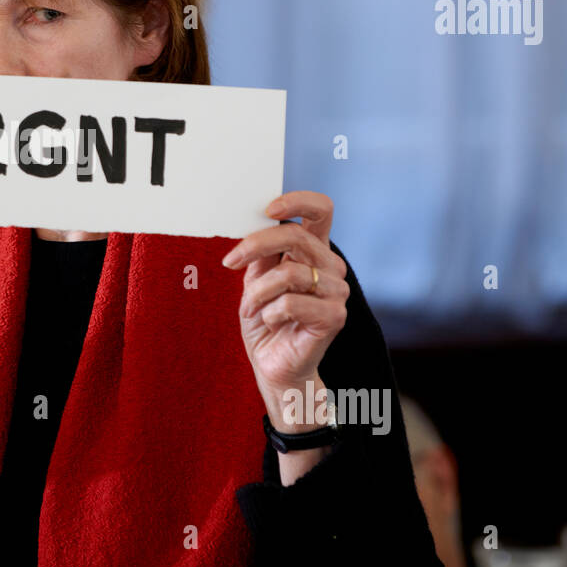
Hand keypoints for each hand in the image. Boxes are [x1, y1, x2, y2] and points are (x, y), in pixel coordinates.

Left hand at [221, 191, 348, 421]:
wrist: (274, 364)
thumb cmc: (265, 320)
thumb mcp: (255, 279)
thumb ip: (260, 253)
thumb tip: (253, 223)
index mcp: (314, 251)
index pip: (321, 210)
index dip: (298, 201)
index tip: (269, 209)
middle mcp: (331, 267)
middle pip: (295, 236)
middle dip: (254, 246)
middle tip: (229, 261)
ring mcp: (337, 292)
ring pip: (288, 273)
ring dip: (257, 292)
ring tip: (249, 308)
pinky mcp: (334, 317)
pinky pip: (291, 302)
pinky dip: (270, 312)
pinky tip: (270, 322)